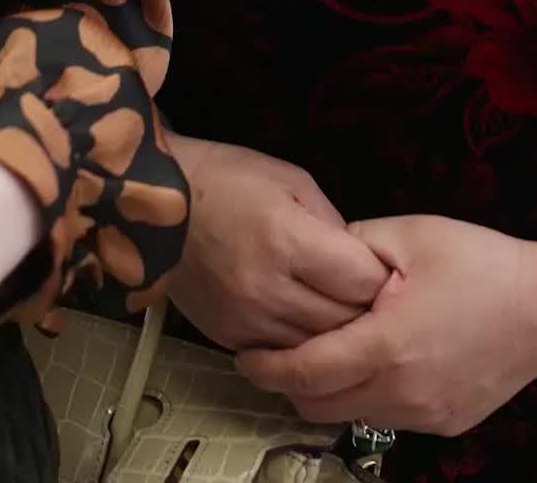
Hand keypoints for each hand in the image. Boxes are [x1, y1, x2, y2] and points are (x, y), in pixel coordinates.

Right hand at [167, 136, 390, 351]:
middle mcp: (269, 289)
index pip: (362, 281)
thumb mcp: (291, 180)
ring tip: (336, 307)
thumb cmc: (228, 180)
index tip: (378, 267)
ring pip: (317, 347)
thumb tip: (359, 259)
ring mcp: (248, 321)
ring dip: (334, 331)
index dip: (378, 275)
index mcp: (289, 241)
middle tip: (364, 291)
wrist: (158, 208)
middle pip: (344, 321)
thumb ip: (331, 222)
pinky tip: (301, 320)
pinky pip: (283, 356)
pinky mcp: (230, 339)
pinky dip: (300, 343)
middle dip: (363, 308)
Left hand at [237, 214, 536, 437]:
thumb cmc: (483, 264)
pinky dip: (369, 395)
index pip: (302, 372)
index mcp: (385, 345)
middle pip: (315, 407)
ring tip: (329, 352)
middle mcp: (398, 392)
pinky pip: (387, 417)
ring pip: (350, 415)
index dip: (264, 366)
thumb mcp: (413, 234)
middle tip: (278, 354)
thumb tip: (318, 255)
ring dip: (328, 392)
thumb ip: (355, 243)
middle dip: (287, 384)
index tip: (244, 354)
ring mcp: (421, 416)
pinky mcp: (442, 424)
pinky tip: (381, 359)